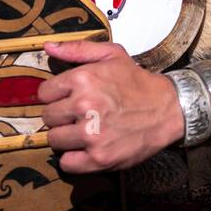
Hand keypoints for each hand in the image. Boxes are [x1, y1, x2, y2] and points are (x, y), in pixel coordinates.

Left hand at [39, 40, 183, 172]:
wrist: (166, 109)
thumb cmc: (137, 82)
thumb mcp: (110, 55)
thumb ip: (76, 49)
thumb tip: (48, 47)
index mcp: (82, 79)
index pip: (43, 93)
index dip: (54, 95)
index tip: (66, 98)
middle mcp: (84, 106)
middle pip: (47, 117)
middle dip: (60, 116)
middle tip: (77, 115)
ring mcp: (91, 134)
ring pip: (54, 140)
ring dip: (65, 137)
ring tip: (82, 130)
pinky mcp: (99, 158)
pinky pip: (67, 163)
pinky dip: (73, 158)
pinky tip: (85, 148)